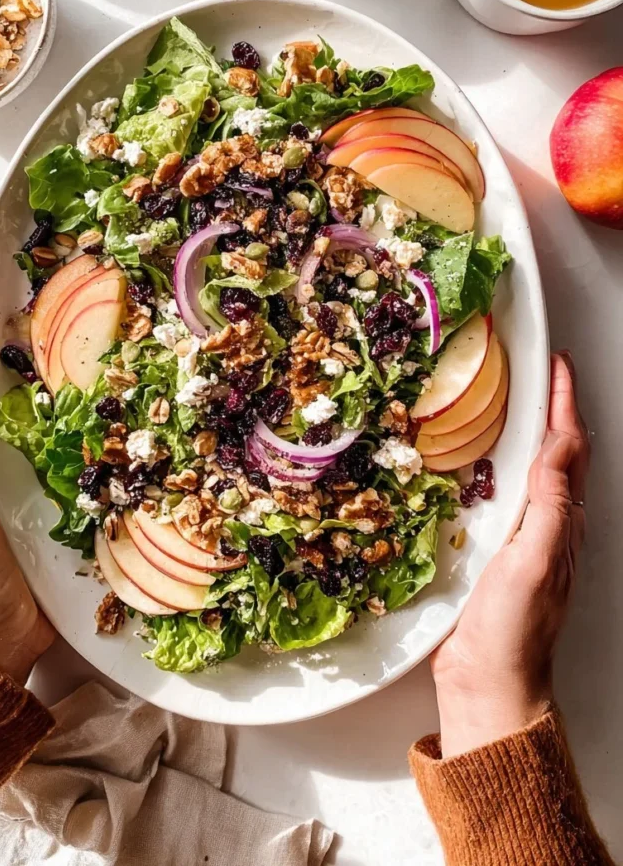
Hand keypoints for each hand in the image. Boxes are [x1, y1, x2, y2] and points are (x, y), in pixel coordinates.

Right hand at [430, 352, 588, 757]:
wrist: (489, 682)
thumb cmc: (515, 630)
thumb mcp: (535, 562)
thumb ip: (548, 505)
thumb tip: (558, 447)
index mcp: (563, 522)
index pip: (568, 449)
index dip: (564, 404)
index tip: (557, 365)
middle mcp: (548, 525)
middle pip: (556, 453)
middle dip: (551, 409)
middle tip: (537, 372)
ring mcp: (522, 537)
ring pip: (531, 472)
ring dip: (526, 434)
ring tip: (511, 403)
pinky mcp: (494, 551)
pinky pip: (503, 495)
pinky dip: (497, 466)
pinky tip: (481, 462)